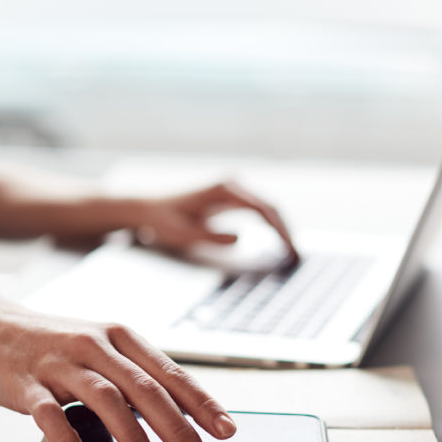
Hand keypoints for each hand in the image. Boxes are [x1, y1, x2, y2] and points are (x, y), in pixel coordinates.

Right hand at [0, 301, 235, 441]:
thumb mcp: (100, 348)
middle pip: (145, 388)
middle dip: (177, 428)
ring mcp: (60, 363)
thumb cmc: (53, 344)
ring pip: (106, 399)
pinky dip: (70, 441)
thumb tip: (180, 415)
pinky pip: (52, 415)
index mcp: (120, 337)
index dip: (202, 402)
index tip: (226, 429)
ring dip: (131, 436)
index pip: (170, 372)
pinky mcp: (27, 382)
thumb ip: (135, 376)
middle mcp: (95, 346)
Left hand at [132, 181, 297, 259]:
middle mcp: (232, 184)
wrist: (145, 207)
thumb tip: (240, 238)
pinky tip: (278, 244)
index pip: (263, 209)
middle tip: (296, 257)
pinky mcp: (231, 197)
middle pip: (271, 207)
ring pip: (267, 208)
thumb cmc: (162, 220)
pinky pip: (258, 211)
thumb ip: (211, 236)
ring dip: (281, 230)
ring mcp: (232, 189)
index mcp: (223, 189)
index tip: (289, 250)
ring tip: (291, 254)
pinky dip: (270, 227)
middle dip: (286, 232)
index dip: (280, 231)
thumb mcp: (183, 234)